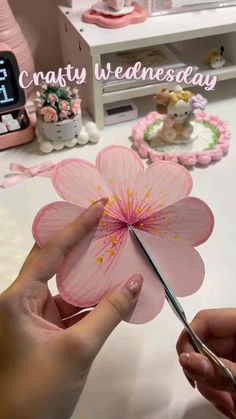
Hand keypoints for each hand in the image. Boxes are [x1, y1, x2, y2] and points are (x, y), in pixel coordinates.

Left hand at [0, 200, 142, 418]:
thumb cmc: (38, 392)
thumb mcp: (78, 349)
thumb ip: (109, 312)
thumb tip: (136, 282)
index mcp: (16, 298)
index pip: (50, 251)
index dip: (76, 226)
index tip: (98, 207)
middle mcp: (20, 300)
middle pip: (53, 262)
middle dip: (80, 243)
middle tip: (105, 223)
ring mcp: (31, 315)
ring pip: (62, 285)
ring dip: (88, 275)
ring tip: (114, 253)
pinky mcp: (42, 329)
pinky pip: (67, 306)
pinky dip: (88, 300)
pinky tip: (110, 291)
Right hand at [176, 309, 235, 418]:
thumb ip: (217, 369)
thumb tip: (184, 359)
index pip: (205, 320)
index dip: (190, 340)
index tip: (187, 367)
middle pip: (204, 345)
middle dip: (203, 374)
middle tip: (215, 398)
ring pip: (209, 362)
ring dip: (212, 388)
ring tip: (229, 408)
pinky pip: (220, 372)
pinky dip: (220, 390)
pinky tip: (230, 405)